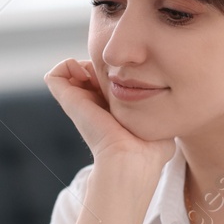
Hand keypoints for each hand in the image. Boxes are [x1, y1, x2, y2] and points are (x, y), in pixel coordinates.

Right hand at [44, 59, 174, 172]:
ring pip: (71, 73)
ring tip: (94, 69)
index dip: (118, 72)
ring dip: (80, 63)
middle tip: (112, 70)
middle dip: (99, 65)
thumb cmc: (150, 150)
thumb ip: (161, 111)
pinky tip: (81, 70)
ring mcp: (80, 104)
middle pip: (91, 75)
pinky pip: (55, 75)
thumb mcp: (159, 122)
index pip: (110, 83)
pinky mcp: (69, 100)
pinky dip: (65, 65)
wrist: (131, 160)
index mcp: (114, 112)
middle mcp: (95, 106)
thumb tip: (168, 100)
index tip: (132, 72)